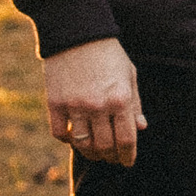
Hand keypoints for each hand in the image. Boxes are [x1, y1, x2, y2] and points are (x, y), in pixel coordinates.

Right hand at [44, 37, 145, 170]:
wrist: (77, 32)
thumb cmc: (109, 53)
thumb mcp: (129, 75)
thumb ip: (135, 103)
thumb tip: (141, 128)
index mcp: (121, 99)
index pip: (126, 140)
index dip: (128, 156)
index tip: (128, 162)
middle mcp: (98, 106)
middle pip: (104, 146)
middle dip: (110, 157)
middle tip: (112, 158)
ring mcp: (74, 106)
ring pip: (82, 144)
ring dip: (90, 152)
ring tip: (95, 152)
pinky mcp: (55, 103)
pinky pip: (59, 133)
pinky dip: (67, 140)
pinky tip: (74, 138)